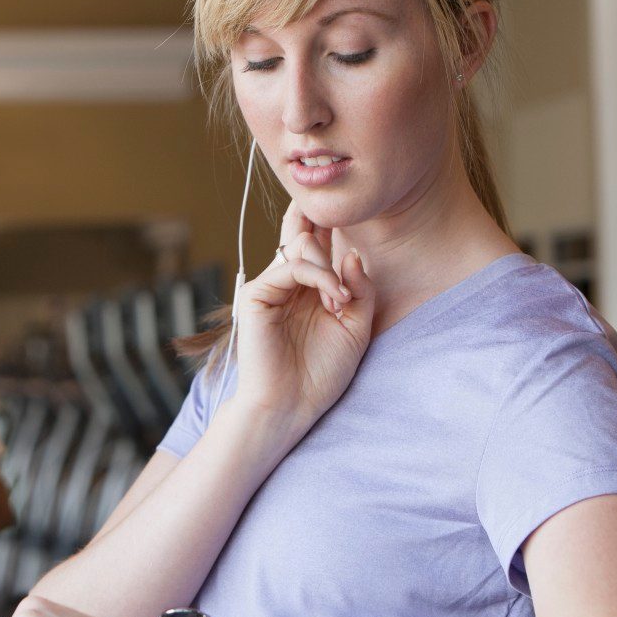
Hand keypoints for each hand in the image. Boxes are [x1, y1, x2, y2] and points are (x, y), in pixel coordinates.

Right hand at [234, 200, 375, 421]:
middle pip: (306, 233)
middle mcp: (288, 283)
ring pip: (303, 246)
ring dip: (330, 270)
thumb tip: (352, 253)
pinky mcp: (256, 294)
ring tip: (340, 302)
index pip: (317, 242)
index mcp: (310, 288)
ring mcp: (271, 286)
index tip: (353, 211)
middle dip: (330, 236)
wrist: (292, 406)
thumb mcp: (356, 327)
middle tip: (344, 277)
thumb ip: (360, 289)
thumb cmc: (321, 373)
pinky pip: (291, 267)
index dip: (330, 224)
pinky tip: (333, 299)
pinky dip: (318, 277)